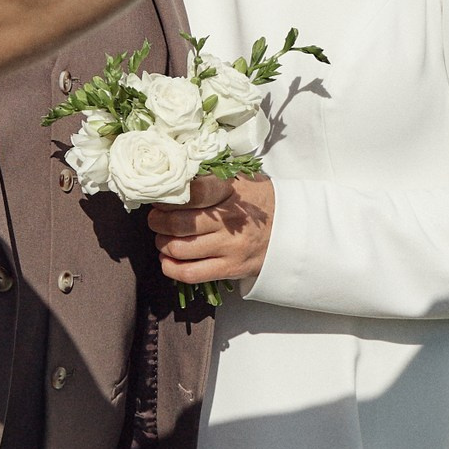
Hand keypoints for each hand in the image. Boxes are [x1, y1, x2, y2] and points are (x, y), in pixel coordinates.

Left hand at [149, 175, 273, 287]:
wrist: (292, 230)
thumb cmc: (259, 201)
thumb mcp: (241, 179)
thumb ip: (211, 176)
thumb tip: (174, 175)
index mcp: (232, 192)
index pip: (193, 192)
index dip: (168, 196)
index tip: (160, 197)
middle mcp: (230, 220)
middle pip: (179, 223)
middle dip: (157, 221)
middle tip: (155, 218)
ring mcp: (230, 247)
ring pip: (179, 248)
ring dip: (162, 243)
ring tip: (163, 237)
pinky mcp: (230, 268)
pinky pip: (190, 274)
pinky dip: (171, 267)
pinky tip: (168, 258)